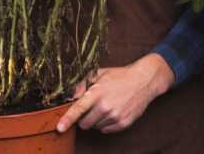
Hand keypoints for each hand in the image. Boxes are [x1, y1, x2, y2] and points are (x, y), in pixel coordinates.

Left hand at [55, 54, 173, 133]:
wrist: (144, 81)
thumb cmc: (120, 76)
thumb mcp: (100, 74)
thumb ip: (82, 84)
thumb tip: (69, 96)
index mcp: (98, 93)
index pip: (78, 109)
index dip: (67, 120)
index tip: (59, 127)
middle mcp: (106, 106)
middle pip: (84, 124)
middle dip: (84, 118)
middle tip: (92, 107)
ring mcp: (115, 116)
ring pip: (95, 127)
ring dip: (96, 120)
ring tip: (106, 106)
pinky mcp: (123, 123)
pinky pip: (106, 130)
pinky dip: (106, 124)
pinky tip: (113, 111)